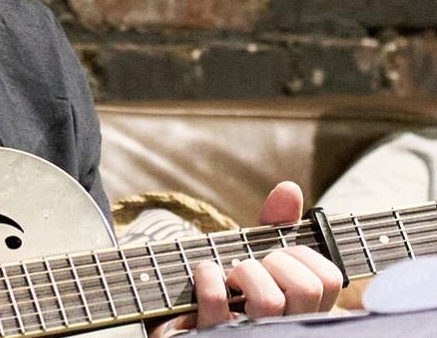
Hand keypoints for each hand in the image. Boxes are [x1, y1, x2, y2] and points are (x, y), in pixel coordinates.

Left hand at [150, 182, 343, 335]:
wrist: (184, 322)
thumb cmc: (228, 290)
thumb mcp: (253, 256)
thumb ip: (273, 227)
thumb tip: (289, 189)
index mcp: (303, 312)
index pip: (328, 279)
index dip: (303, 256)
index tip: (278, 255)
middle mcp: (285, 329)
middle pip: (308, 289)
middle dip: (276, 261)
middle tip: (252, 265)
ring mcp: (254, 336)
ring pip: (268, 301)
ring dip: (245, 271)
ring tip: (231, 275)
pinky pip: (217, 304)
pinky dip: (208, 278)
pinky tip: (204, 274)